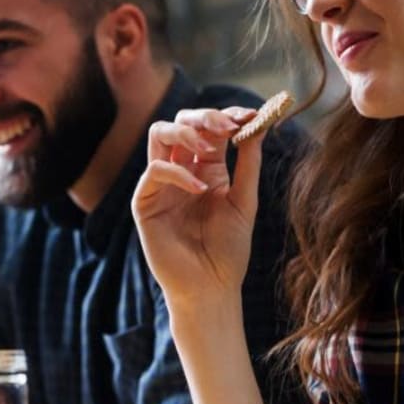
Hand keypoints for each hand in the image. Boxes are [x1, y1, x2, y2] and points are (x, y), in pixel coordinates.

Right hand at [132, 106, 263, 308]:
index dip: (227, 116)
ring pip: (160, 134)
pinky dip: (178, 173)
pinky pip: (154, 171)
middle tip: (229, 126)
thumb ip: (248, 164)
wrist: (212, 288)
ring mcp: (161, 185)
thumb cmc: (228, 251)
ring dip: (186, 132)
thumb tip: (259, 125)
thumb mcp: (245, 202)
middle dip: (205, 117)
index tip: (251, 115)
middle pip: (181, 122)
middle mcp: (181, 171)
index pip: (210, 128)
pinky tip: (199, 189)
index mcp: (205, 169)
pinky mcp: (145, 203)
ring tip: (210, 148)